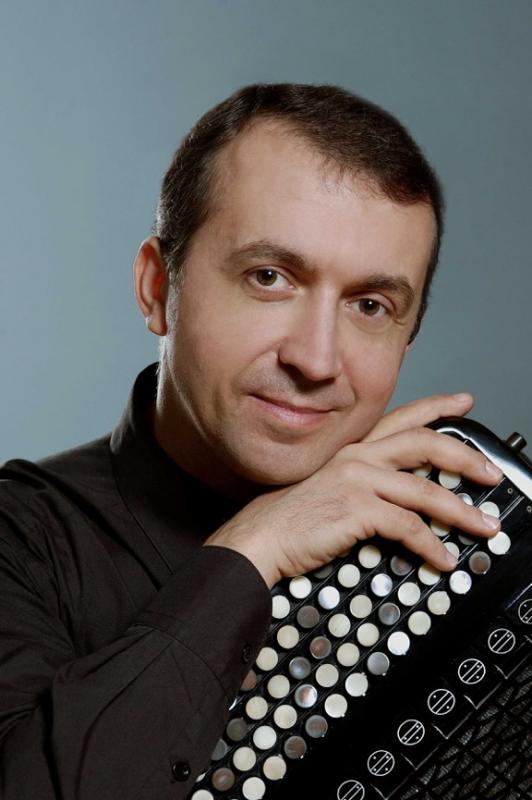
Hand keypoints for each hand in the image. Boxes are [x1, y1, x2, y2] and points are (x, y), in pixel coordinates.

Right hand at [205, 393, 502, 587]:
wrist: (259, 537)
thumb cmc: (289, 518)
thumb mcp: (326, 487)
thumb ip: (361, 484)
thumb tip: (398, 499)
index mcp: (352, 448)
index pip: (401, 418)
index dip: (437, 407)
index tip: (465, 402)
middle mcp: (358, 456)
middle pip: (424, 444)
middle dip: (465, 457)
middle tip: (491, 473)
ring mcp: (357, 480)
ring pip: (426, 490)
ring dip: (462, 512)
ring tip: (485, 526)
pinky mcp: (357, 509)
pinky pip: (408, 526)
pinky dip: (432, 545)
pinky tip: (443, 558)